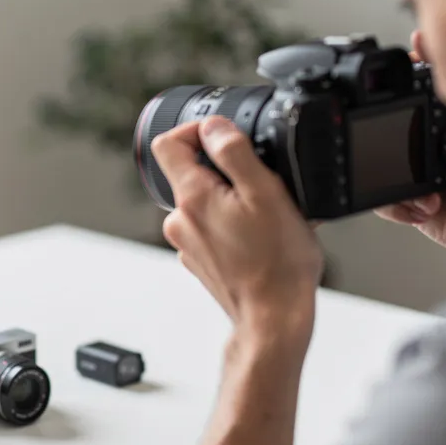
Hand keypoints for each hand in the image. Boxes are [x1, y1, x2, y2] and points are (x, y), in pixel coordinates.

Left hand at [154, 115, 322, 337]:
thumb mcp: (265, 192)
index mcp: (192, 197)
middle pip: (191, 173)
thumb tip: (213, 127)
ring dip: (232, 200)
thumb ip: (234, 151)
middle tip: (261, 185)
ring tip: (267, 216)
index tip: (223, 134)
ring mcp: (188, 244)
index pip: (167, 143)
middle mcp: (181, 221)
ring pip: (205, 202)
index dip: (196, 130)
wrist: (274, 318)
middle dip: (225, 170)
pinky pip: (213, 228)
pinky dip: (233, 224)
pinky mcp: (201, 261)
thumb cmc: (278, 263)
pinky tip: (260, 238)